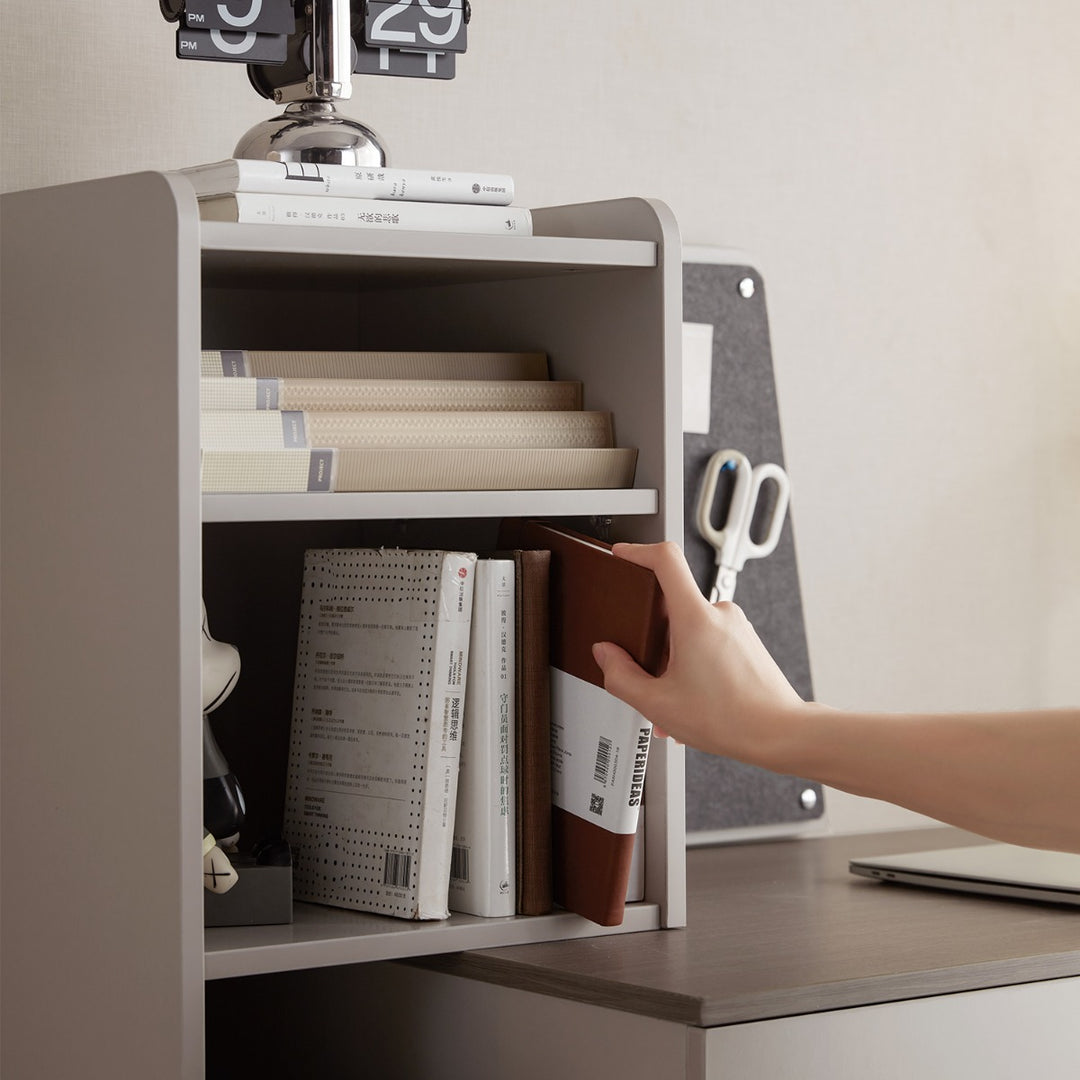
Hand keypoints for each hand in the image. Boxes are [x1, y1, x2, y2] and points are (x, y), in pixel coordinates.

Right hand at [591, 541, 805, 763]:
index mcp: (695, 618)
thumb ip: (620, 676)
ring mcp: (737, 626)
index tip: (623, 556)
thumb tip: (607, 655)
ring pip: (690, 630)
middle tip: (648, 670)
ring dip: (675, 660)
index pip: (666, 559)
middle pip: (672, 605)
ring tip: (674, 698)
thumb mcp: (657, 703)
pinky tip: (693, 699)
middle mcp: (720, 613)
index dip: (638, 552)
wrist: (780, 734)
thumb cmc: (731, 719)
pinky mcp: (746, 641)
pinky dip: (694, 665)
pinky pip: (710, 642)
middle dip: (653, 639)